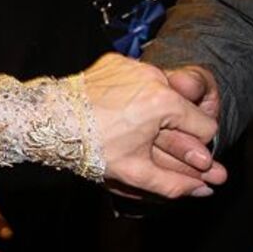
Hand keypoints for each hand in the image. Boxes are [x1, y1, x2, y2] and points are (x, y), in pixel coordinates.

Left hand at [83, 53, 226, 197]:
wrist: (46, 122)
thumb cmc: (89, 148)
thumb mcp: (134, 172)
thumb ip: (175, 183)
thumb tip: (204, 190)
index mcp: (165, 102)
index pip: (206, 126)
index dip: (194, 146)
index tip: (178, 155)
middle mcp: (154, 76)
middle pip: (186, 107)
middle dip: (176, 129)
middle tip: (153, 143)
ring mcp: (134, 66)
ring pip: (164, 91)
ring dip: (155, 109)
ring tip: (131, 126)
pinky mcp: (117, 61)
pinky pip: (138, 79)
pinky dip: (134, 94)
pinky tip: (117, 110)